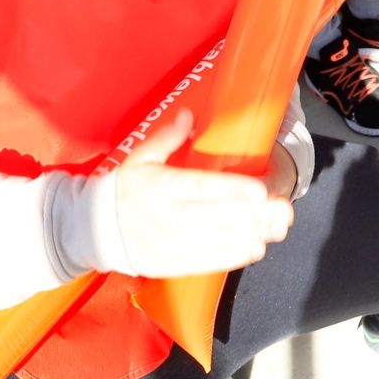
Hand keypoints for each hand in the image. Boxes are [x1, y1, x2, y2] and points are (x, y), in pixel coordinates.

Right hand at [109, 113, 291, 278]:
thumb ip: (167, 138)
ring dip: (253, 236)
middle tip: (283, 209)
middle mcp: (170, 216)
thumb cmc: (120, 190)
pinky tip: (256, 248)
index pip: (202, 188)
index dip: (232, 191)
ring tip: (278, 228)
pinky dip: (235, 256)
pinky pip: (210, 261)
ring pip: (220, 242)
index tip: (260, 190)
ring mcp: (174, 242)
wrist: (95, 230)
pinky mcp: (175, 263)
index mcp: (162, 186)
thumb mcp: (139, 158)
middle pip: (219, 217)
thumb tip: (189, 116)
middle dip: (255, 216)